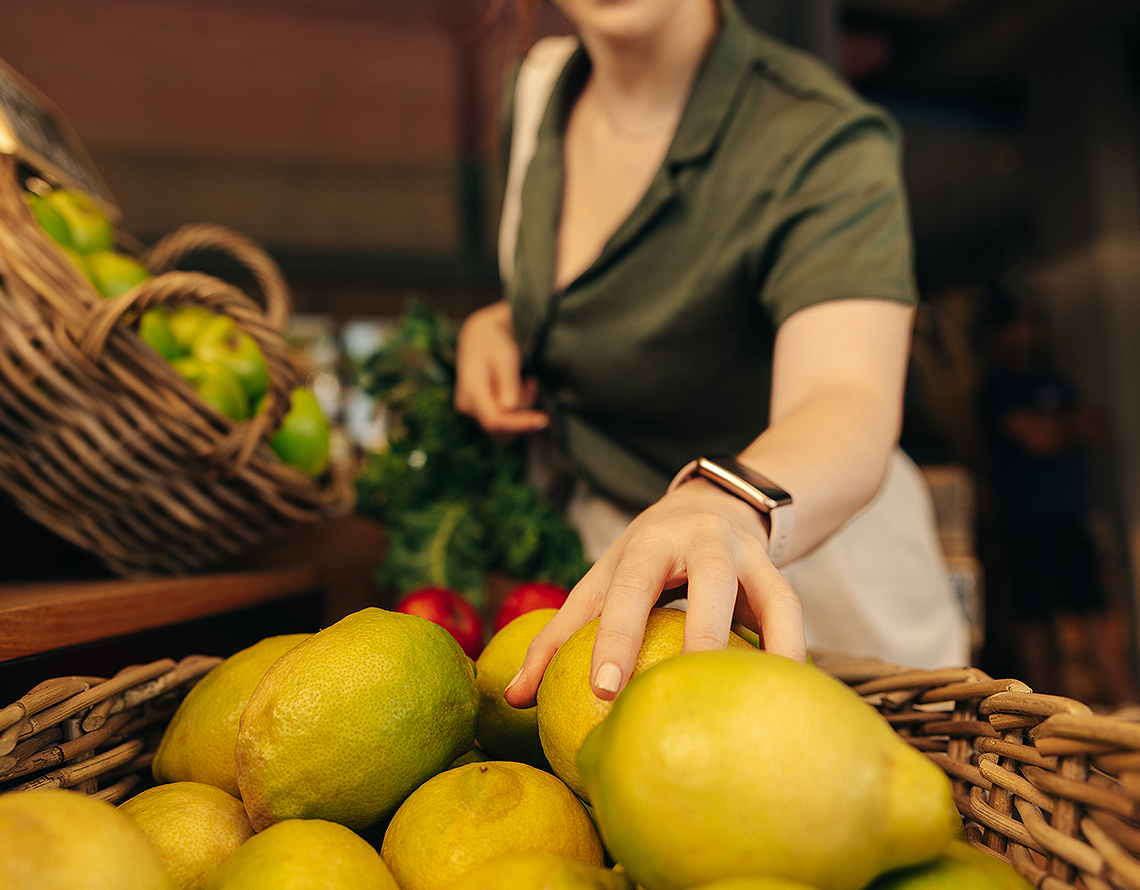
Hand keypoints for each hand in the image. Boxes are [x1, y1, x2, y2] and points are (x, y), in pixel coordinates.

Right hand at [455, 301, 548, 435]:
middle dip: (522, 412)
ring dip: (521, 410)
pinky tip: (519, 387)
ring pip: (504, 428)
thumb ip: (507, 381)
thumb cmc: (495, 343)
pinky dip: (516, 410)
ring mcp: (470, 411)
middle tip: (530, 383)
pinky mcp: (478, 412)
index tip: (543, 420)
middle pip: (501, 427)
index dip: (520, 424)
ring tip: (525, 382)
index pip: (494, 420)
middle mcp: (467, 406)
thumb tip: (509, 407)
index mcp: (471, 391)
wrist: (479, 337)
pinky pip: (502, 421)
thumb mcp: (505, 356)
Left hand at [504, 478, 805, 706]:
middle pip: (712, 583)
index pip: (631, 588)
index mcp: (649, 542)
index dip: (617, 636)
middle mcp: (706, 542)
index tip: (604, 689)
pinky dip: (792, 657)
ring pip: (774, 599)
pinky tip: (785, 702)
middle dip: (702, 637)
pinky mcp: (781, 577)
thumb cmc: (643, 558)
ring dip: (771, 650)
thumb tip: (514, 697)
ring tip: (756, 710)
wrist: (711, 504)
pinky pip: (794, 619)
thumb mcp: (601, 581)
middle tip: (687, 696)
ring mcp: (750, 557)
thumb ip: (561, 635)